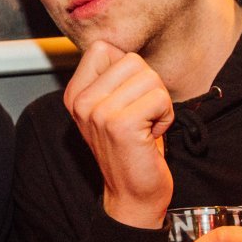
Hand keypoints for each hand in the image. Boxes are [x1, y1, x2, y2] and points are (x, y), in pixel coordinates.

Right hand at [63, 40, 173, 227]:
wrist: (133, 196)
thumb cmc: (132, 149)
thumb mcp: (112, 108)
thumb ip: (112, 78)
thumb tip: (124, 45)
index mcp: (75, 94)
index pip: (104, 48)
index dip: (128, 70)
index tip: (127, 99)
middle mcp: (81, 102)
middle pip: (132, 60)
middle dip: (148, 87)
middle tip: (140, 116)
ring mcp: (98, 112)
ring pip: (150, 78)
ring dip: (159, 103)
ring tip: (145, 126)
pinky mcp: (121, 124)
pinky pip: (160, 98)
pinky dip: (166, 117)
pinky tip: (150, 135)